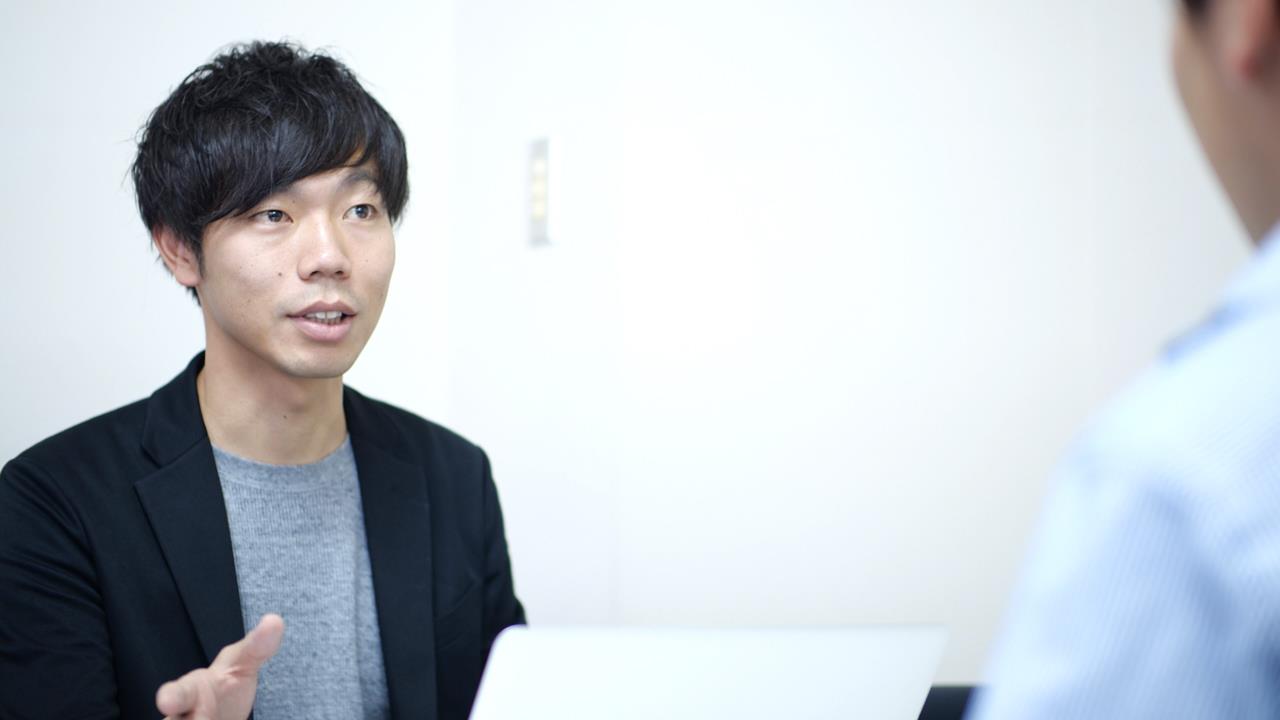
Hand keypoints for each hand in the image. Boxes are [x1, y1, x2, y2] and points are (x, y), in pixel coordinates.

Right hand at [155, 614, 284, 719]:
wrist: (219, 711)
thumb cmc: (225, 685)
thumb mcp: (242, 664)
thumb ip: (257, 647)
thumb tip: (275, 620)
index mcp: (189, 692)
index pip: (177, 693)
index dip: (172, 697)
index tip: (167, 700)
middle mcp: (180, 717)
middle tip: (194, 714)